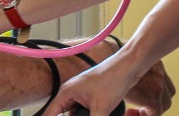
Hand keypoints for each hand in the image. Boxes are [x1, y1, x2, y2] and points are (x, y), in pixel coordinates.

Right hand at [42, 56, 174, 115]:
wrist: (129, 67)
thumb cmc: (113, 80)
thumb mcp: (101, 108)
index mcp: (67, 92)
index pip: (50, 113)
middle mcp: (72, 93)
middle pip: (64, 114)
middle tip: (89, 115)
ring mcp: (82, 94)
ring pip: (76, 113)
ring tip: (98, 112)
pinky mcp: (92, 96)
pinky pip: (85, 111)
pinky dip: (90, 115)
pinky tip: (100, 113)